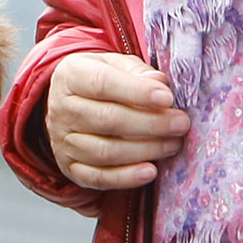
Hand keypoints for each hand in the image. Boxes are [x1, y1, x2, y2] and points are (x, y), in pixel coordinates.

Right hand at [43, 52, 187, 191]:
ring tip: (173, 144)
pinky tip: (150, 171)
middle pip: (107, 120)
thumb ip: (139, 73)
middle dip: (150, 124)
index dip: (137, 92)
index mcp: (71, 76)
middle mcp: (61, 109)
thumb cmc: (103, 81)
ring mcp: (63, 141)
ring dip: (145, 150)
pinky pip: (97, 177)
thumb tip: (160, 86)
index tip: (167, 98)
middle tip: (181, 124)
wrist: (72, 104)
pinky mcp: (70, 167)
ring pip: (104, 151)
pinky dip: (125, 177)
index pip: (103, 83)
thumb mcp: (118, 65)